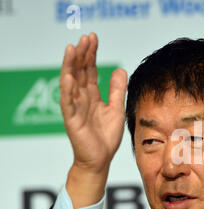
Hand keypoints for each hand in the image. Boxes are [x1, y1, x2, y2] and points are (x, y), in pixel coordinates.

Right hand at [60, 33, 126, 173]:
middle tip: (85, 38)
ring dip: (70, 66)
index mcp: (91, 95)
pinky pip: (68, 103)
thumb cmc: (106, 136)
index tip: (93, 38)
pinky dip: (67, 90)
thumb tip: (120, 69)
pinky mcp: (72, 119)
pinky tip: (68, 76)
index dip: (90, 54)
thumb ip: (116, 90)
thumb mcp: (116, 109)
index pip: (89, 70)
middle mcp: (81, 98)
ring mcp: (75, 108)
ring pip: (70, 83)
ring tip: (72, 49)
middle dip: (81, 54)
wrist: (101, 159)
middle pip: (79, 71)